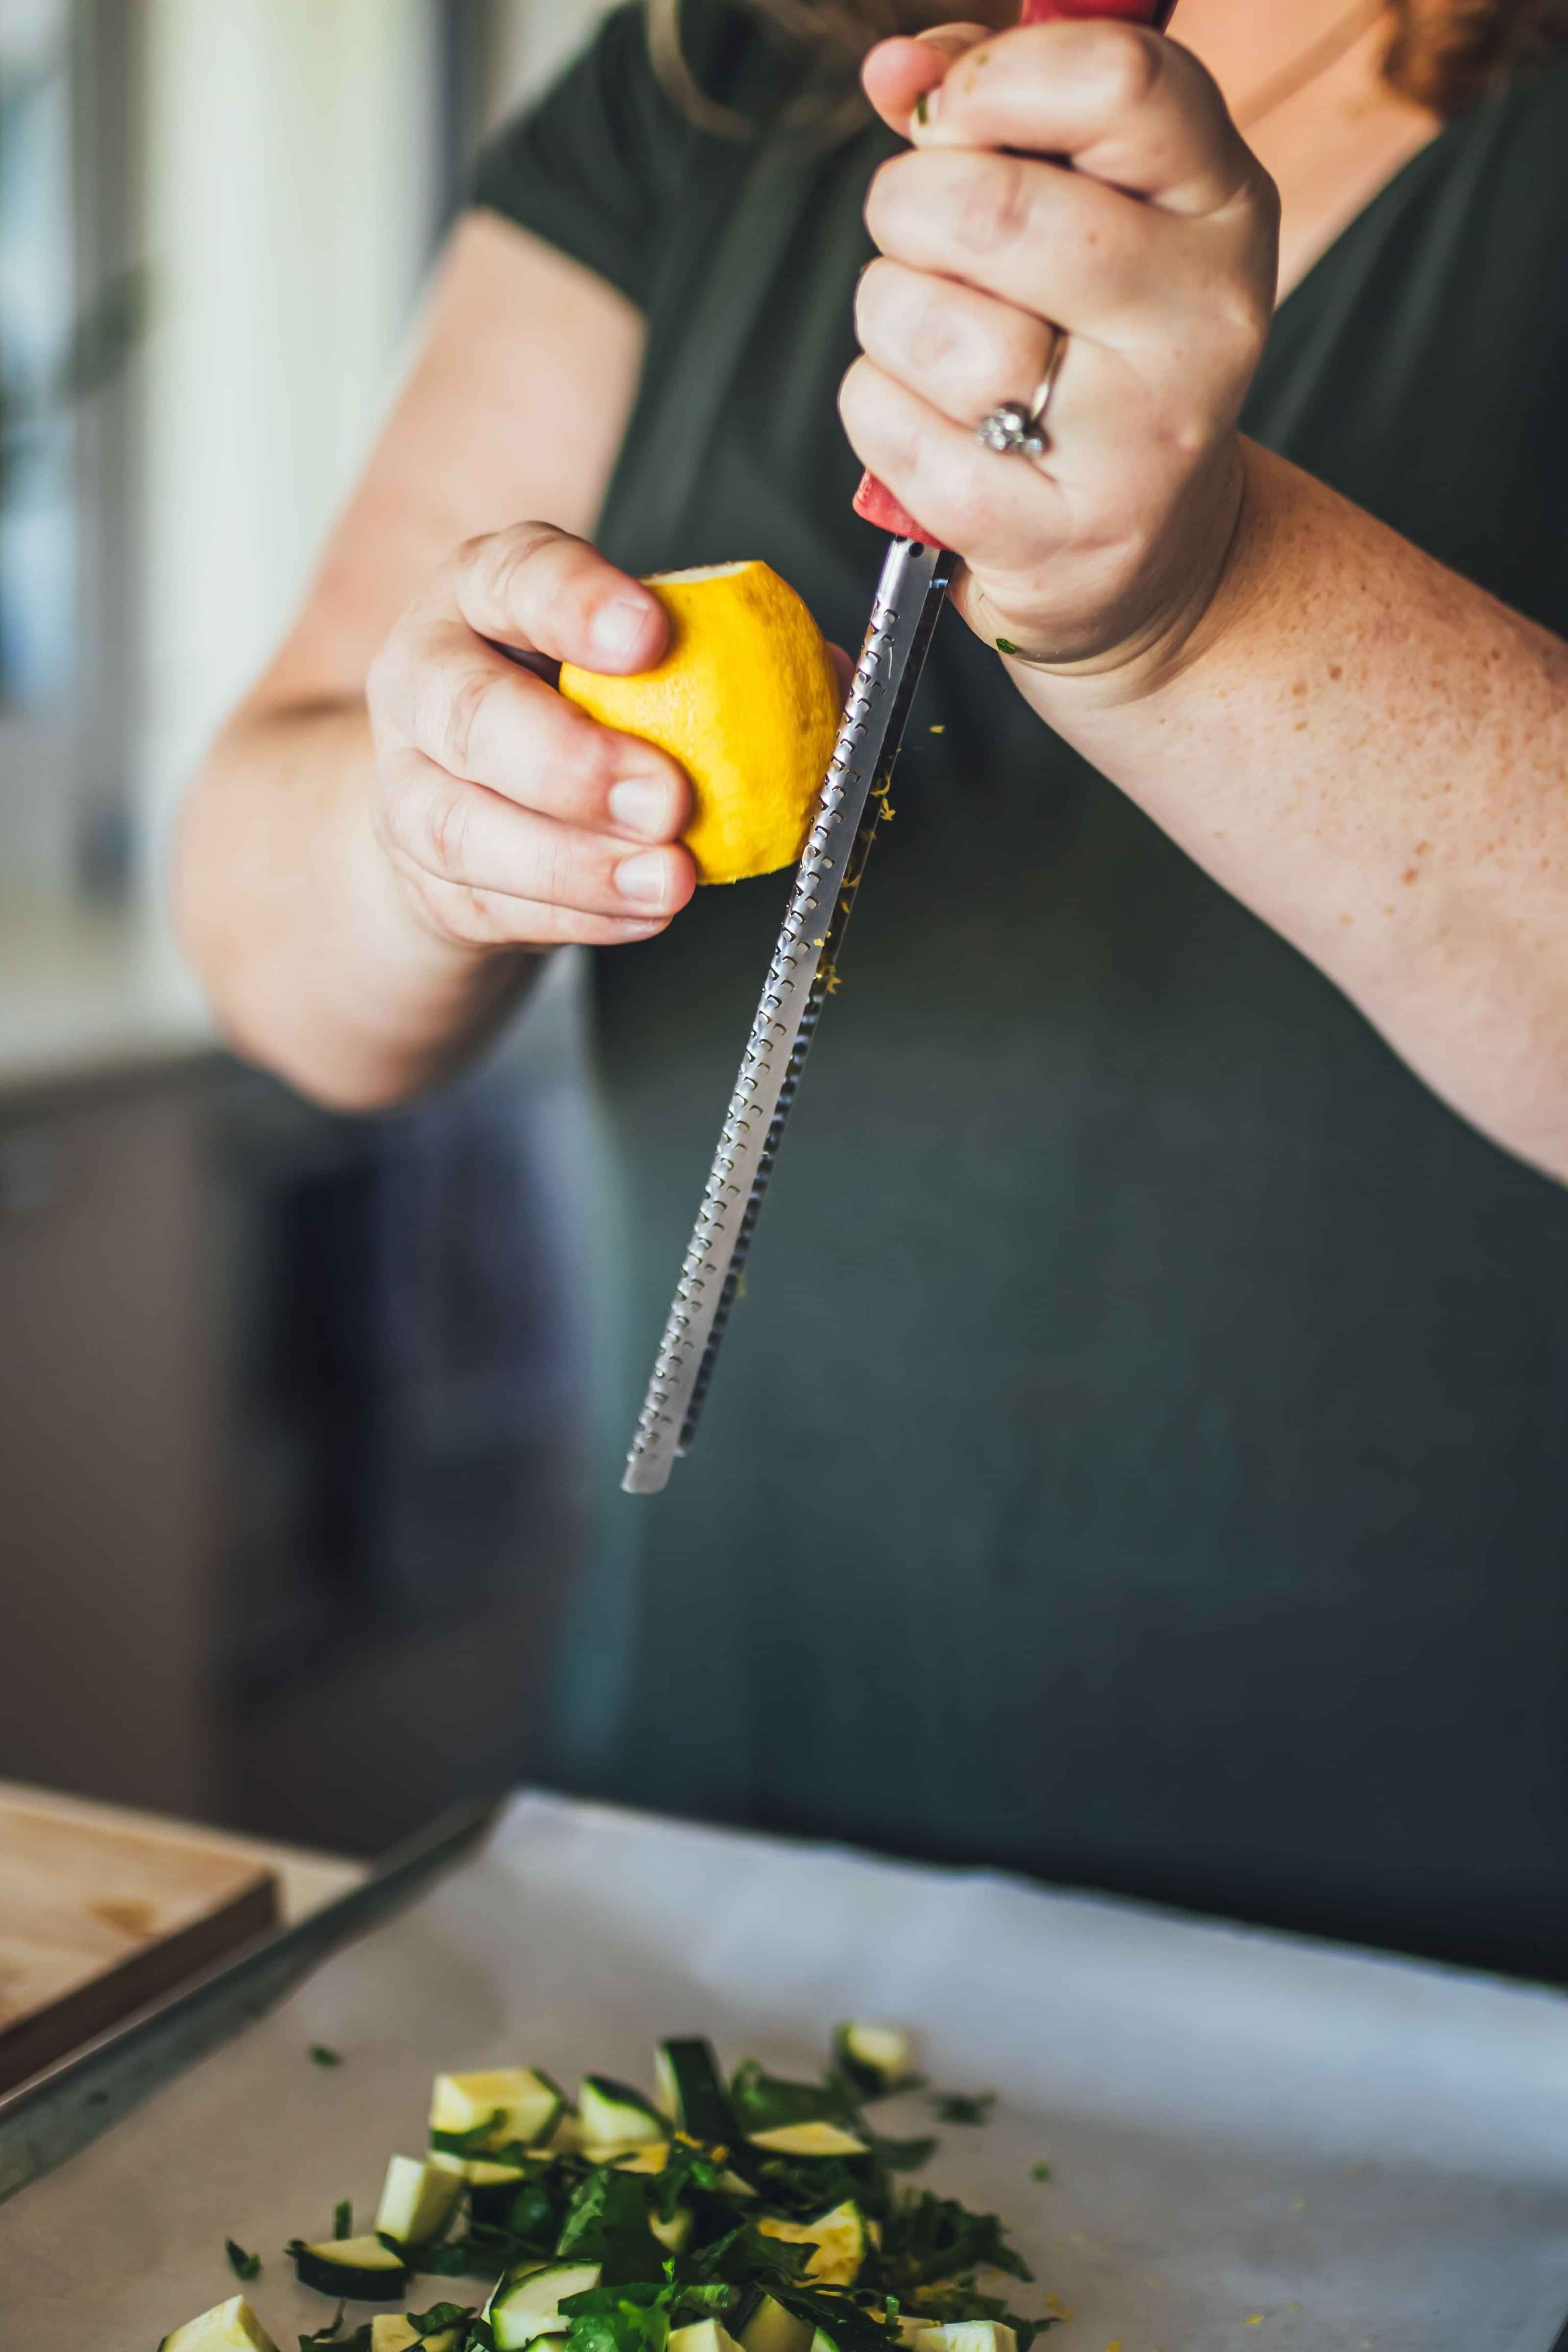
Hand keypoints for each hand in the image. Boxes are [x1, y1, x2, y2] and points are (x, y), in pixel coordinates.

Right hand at [365, 523, 696, 951]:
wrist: (468, 788)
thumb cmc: (575, 697)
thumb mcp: (632, 650)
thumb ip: (725, 651)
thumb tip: (833, 676)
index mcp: (484, 592)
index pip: (515, 576)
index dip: (577, 603)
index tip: (650, 633)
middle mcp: (426, 676)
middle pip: (467, 713)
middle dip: (571, 762)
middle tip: (667, 797)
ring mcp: (406, 781)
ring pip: (459, 826)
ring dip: (575, 863)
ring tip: (669, 877)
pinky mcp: (420, 875)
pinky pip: (491, 904)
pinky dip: (577, 916)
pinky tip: (644, 911)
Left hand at [842, 19, 1277, 679]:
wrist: (1152, 555)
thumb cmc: (1098, 352)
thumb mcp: (1090, 208)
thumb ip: (997, 110)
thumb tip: (898, 69)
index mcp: (1222, 209)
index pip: (1118, 83)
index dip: (996, 77)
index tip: (953, 111)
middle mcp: (1199, 322)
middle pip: (992, 207)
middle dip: (909, 205)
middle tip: (919, 236)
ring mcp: (1133, 442)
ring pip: (931, 323)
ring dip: (889, 316)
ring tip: (935, 343)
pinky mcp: (1052, 536)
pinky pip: (893, 424)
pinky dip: (881, 410)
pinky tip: (933, 425)